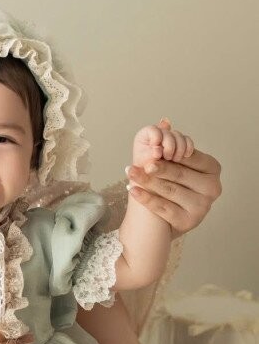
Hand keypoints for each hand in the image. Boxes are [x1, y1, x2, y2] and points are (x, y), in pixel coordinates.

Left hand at [127, 118, 221, 234]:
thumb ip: (171, 144)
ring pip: (170, 190)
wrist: (170, 213)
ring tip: (131, 173)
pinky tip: (133, 190)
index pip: (189, 157)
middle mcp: (213, 188)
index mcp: (213, 168)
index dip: (170, 153)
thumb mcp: (176, 161)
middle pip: (180, 174)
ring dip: (147, 181)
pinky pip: (163, 208)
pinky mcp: (189, 221)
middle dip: (157, 167)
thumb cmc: (175, 181)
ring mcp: (202, 206)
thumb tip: (163, 122)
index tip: (152, 149)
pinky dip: (146, 198)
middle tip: (141, 162)